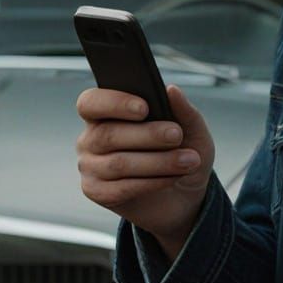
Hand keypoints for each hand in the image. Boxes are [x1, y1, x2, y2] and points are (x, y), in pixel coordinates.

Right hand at [77, 84, 214, 258]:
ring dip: (158, 162)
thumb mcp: (192, 129)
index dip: (114, 103)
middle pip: (108, 134)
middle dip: (147, 135)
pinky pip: (121, 188)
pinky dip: (152, 182)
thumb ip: (183, 109)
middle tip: (176, 135)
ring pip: (118, 163)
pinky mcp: (97, 193)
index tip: (144, 107)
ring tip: (188, 160)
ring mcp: (90, 166)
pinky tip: (173, 177)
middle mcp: (92, 138)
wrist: (185, 193)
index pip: (91, 102)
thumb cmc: (181, 152)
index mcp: (105, 112)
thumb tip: (172, 90)